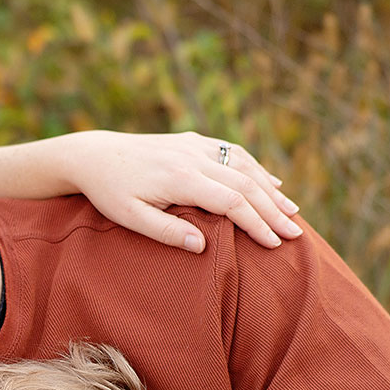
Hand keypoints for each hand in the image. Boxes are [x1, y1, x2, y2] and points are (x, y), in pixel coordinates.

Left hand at [63, 130, 301, 251]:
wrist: (94, 154)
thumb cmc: (109, 193)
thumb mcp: (129, 218)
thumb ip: (166, 232)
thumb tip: (202, 248)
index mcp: (181, 178)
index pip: (232, 203)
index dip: (257, 224)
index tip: (275, 244)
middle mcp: (194, 156)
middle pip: (246, 184)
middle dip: (273, 211)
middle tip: (295, 234)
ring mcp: (195, 145)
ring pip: (245, 166)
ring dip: (271, 189)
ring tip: (292, 212)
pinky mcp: (193, 140)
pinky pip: (233, 153)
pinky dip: (256, 168)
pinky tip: (272, 182)